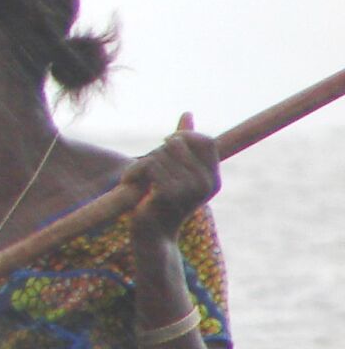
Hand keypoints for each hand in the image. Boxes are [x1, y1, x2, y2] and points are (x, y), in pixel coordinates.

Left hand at [123, 113, 219, 243]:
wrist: (152, 235)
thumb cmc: (162, 201)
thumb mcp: (176, 170)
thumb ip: (183, 143)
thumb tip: (187, 113)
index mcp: (213, 178)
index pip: (207, 140)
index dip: (186, 135)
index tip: (168, 143)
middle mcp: (207, 184)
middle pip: (180, 143)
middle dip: (159, 150)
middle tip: (149, 166)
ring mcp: (191, 190)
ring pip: (163, 154)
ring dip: (145, 162)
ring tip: (140, 179)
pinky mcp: (171, 195)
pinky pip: (152, 166)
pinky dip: (138, 172)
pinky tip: (135, 184)